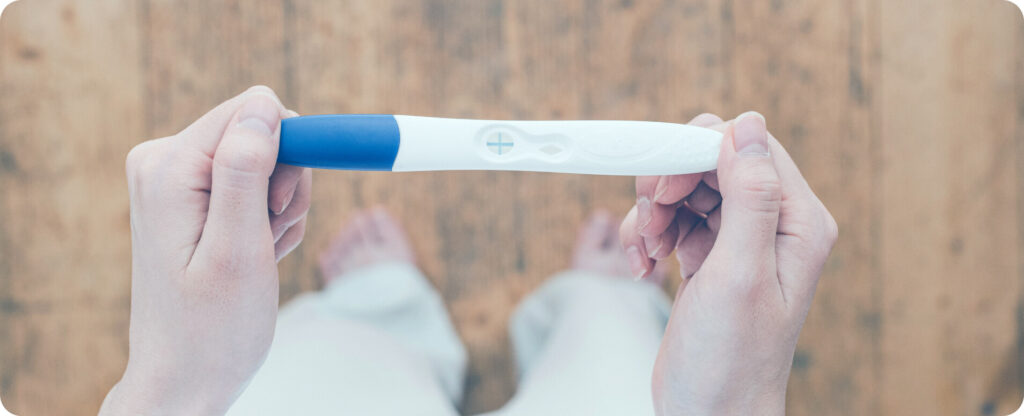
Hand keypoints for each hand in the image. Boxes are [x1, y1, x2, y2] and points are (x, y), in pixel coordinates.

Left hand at [99, 86, 312, 414]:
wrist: (183, 378)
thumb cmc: (211, 329)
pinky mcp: (190, 196)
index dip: (290, 154)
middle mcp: (163, 160)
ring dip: (279, 209)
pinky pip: (253, 183)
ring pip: (266, 160)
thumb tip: (263, 108)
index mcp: (169, 166)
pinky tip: (252, 255)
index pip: (255, 111)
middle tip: (268, 239)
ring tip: (260, 255)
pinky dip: (266, 220)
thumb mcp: (238, 252)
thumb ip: (246, 175)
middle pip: (263, 133)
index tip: (280, 210)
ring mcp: (175, 178)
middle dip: (285, 185)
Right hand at [620, 112, 837, 414]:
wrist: (709, 414)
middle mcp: (773, 224)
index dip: (698, 153)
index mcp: (797, 222)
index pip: (749, 147)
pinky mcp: (710, 255)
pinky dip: (648, 234)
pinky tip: (644, 266)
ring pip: (686, 187)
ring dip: (653, 211)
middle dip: (670, 183)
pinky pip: (673, 217)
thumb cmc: (731, 359)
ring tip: (646, 251)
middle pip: (712, 162)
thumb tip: (749, 124)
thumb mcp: (739, 273)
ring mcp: (739, 239)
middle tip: (650, 220)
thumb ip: (748, 196)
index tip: (662, 188)